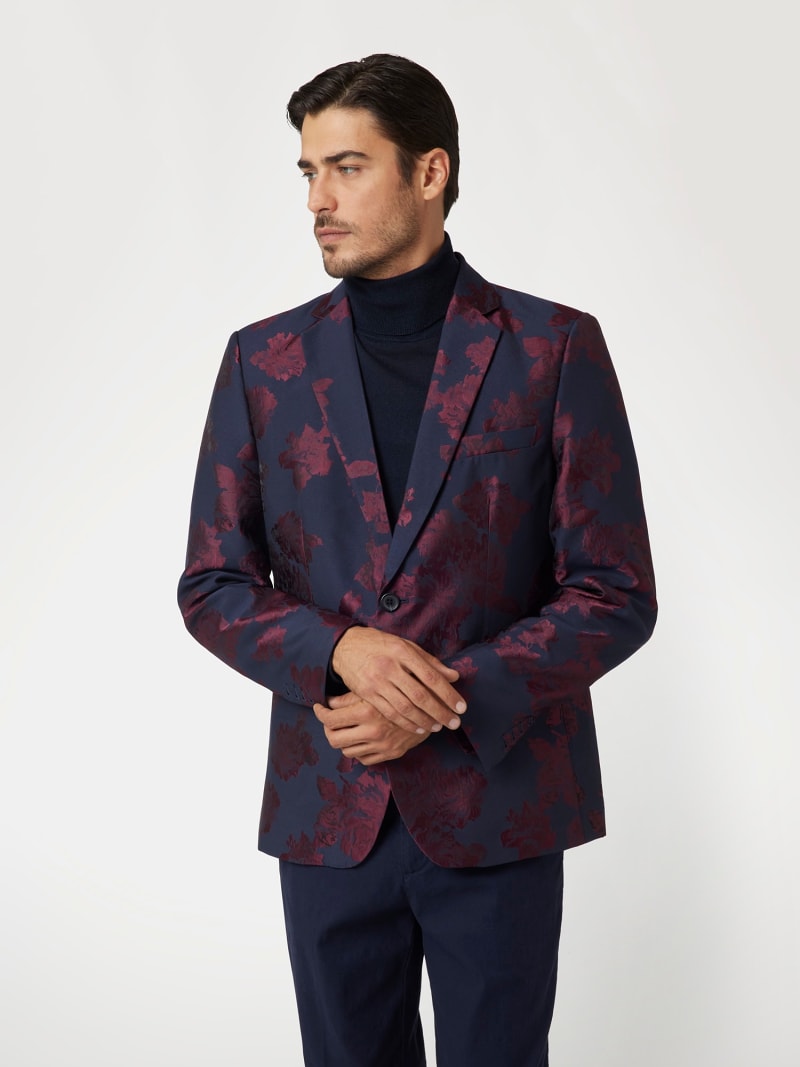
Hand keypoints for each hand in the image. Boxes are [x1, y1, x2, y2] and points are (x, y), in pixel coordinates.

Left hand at [313, 692, 428, 765]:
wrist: (433, 706)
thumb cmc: (401, 690)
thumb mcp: (375, 688)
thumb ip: (350, 696)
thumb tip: (329, 702)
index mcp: (367, 710)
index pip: (330, 719)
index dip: (320, 713)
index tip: (319, 708)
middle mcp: (373, 730)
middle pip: (334, 739)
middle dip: (328, 730)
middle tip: (330, 721)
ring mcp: (382, 745)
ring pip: (348, 751)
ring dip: (343, 740)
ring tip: (345, 729)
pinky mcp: (391, 754)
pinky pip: (364, 759)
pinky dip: (359, 751)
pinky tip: (361, 739)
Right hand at [331, 626, 465, 734]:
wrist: (346, 646)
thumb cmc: (381, 645)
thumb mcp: (406, 646)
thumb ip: (430, 662)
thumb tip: (454, 676)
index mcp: (403, 652)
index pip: (432, 677)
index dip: (448, 694)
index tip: (461, 707)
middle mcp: (390, 667)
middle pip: (420, 695)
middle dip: (440, 712)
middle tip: (454, 723)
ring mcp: (377, 681)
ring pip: (405, 707)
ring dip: (424, 721)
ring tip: (438, 727)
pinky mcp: (367, 694)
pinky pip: (390, 712)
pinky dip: (406, 723)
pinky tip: (418, 728)